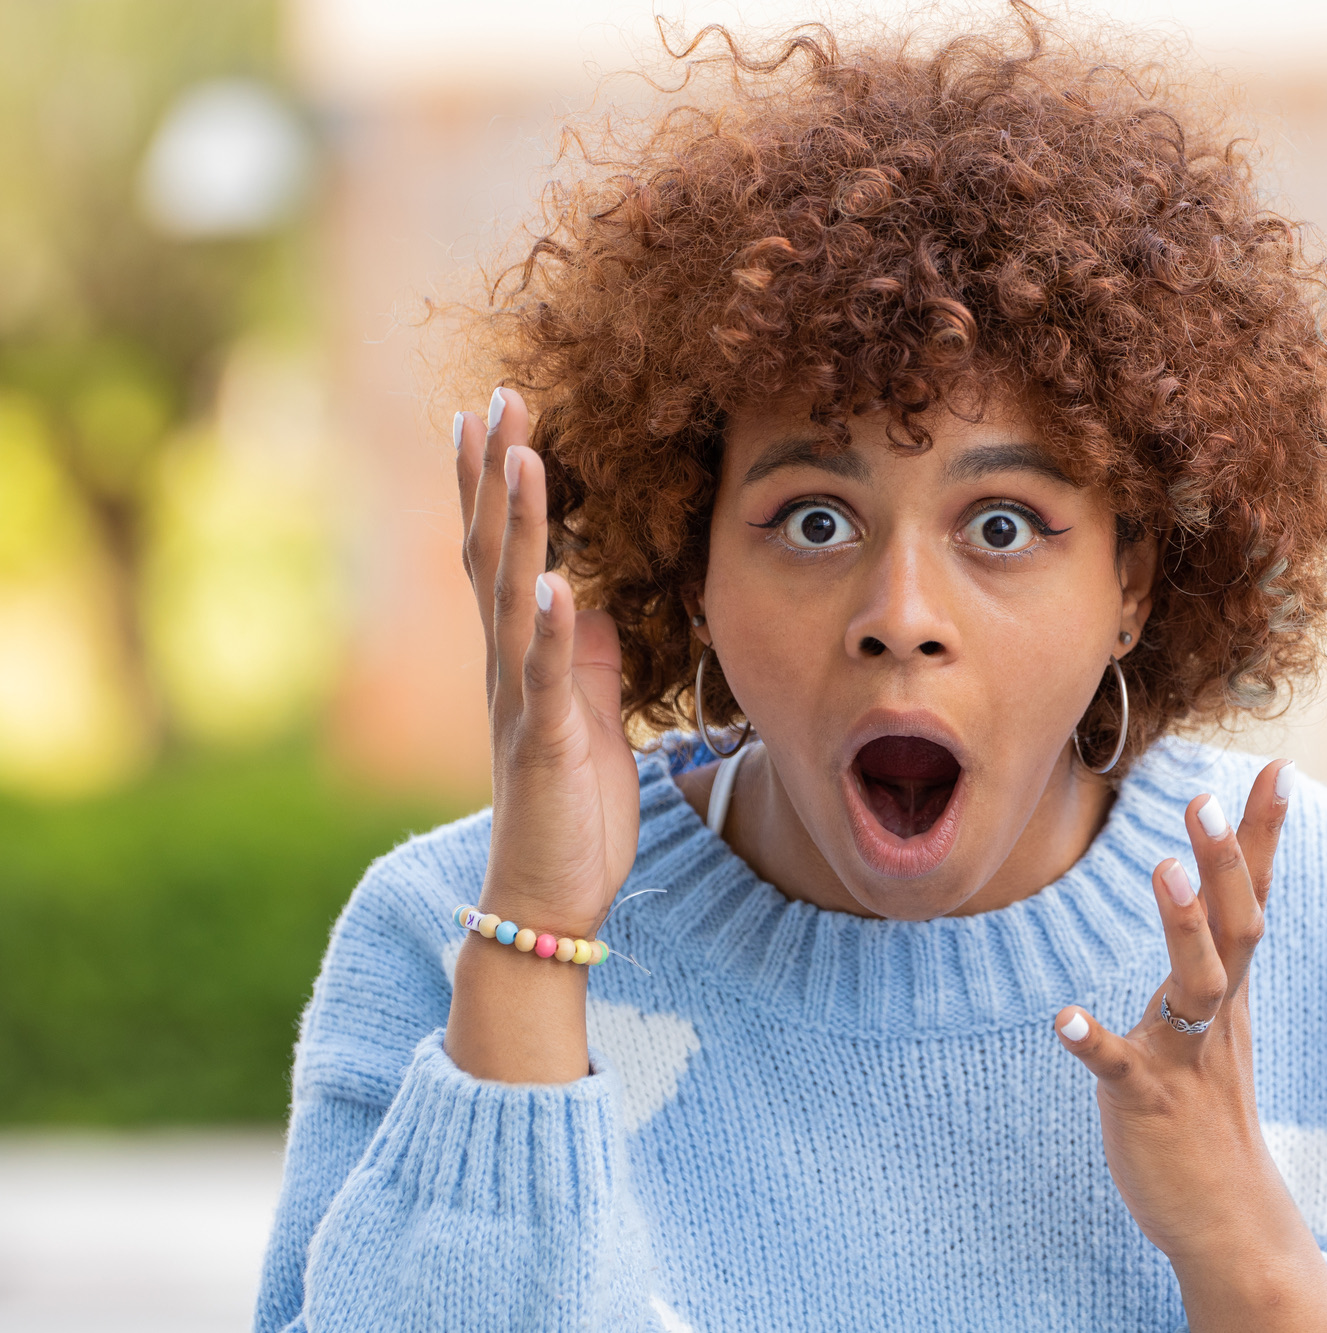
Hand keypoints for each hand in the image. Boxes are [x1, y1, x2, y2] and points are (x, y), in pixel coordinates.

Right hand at [443, 389, 640, 1081]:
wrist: (552, 892)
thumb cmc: (574, 799)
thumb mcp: (589, 705)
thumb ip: (584, 647)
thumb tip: (592, 591)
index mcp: (518, 650)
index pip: (499, 548)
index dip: (494, 480)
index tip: (496, 409)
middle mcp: (506, 663)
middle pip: (492, 551)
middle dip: (495, 474)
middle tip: (498, 399)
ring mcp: (520, 700)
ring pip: (513, 598)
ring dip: (519, 528)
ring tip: (524, 460)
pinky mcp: (544, 743)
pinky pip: (547, 678)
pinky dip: (553, 631)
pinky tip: (561, 584)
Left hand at [1056, 760, 1326, 1330]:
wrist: (1229, 1223)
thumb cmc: (1210, 1113)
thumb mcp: (1218, 1023)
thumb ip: (1210, 959)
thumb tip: (1205, 891)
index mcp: (1228, 992)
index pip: (1254, 899)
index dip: (1264, 835)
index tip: (1281, 767)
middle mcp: (1215, 1015)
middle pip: (1236, 928)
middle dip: (1226, 863)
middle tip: (1206, 799)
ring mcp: (1185, 1057)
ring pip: (1194, 985)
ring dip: (1182, 929)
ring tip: (1164, 870)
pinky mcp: (1148, 1102)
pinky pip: (1121, 1067)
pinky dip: (1093, 1041)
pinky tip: (1062, 1019)